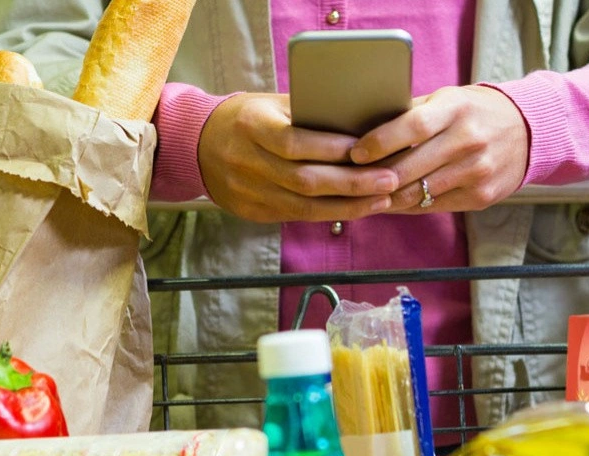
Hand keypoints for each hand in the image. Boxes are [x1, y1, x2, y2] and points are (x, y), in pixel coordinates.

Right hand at [198, 94, 398, 222]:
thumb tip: (360, 124)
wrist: (198, 145)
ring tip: (383, 199)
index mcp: (251, 125)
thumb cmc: (247, 118)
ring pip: (304, 206)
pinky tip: (357, 209)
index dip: (332, 149)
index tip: (368, 149)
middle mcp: (246, 161)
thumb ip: (307, 115)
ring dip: (349, 205)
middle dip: (352, 183)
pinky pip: (297, 216)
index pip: (294, 142)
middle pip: (304, 179)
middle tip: (390, 180)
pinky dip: (330, 213)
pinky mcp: (252, 212)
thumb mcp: (271, 105)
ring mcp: (247, 192)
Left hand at [349, 86, 528, 212]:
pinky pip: (434, 206)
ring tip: (364, 196)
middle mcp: (469, 140)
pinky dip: (409, 206)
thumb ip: (410, 113)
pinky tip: (392, 202)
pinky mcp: (481, 195)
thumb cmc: (473, 112)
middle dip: (375, 178)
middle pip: (410, 167)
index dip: (379, 142)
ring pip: (419, 193)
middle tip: (350, 181)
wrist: (528, 131)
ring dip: (387, 197)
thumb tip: (362, 128)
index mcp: (456, 109)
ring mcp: (477, 171)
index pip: (411, 127)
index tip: (356, 153)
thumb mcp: (447, 100)